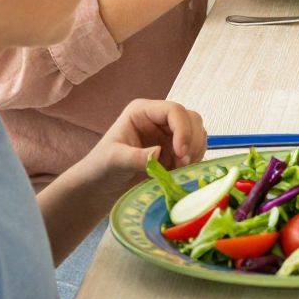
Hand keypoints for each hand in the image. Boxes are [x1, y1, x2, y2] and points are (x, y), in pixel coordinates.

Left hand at [73, 99, 207, 193]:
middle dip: (192, 141)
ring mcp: (168, 134)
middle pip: (191, 119)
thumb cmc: (101, 168)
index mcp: (143, 112)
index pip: (174, 111)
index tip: (181, 154)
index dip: (183, 129)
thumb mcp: (114, 161)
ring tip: (180, 169)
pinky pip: (195, 149)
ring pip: (197, 133)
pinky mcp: (175, 150)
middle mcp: (158, 119)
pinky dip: (194, 160)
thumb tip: (158, 153)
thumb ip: (135, 157)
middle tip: (184, 163)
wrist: (100, 187)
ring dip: (195, 151)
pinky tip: (181, 171)